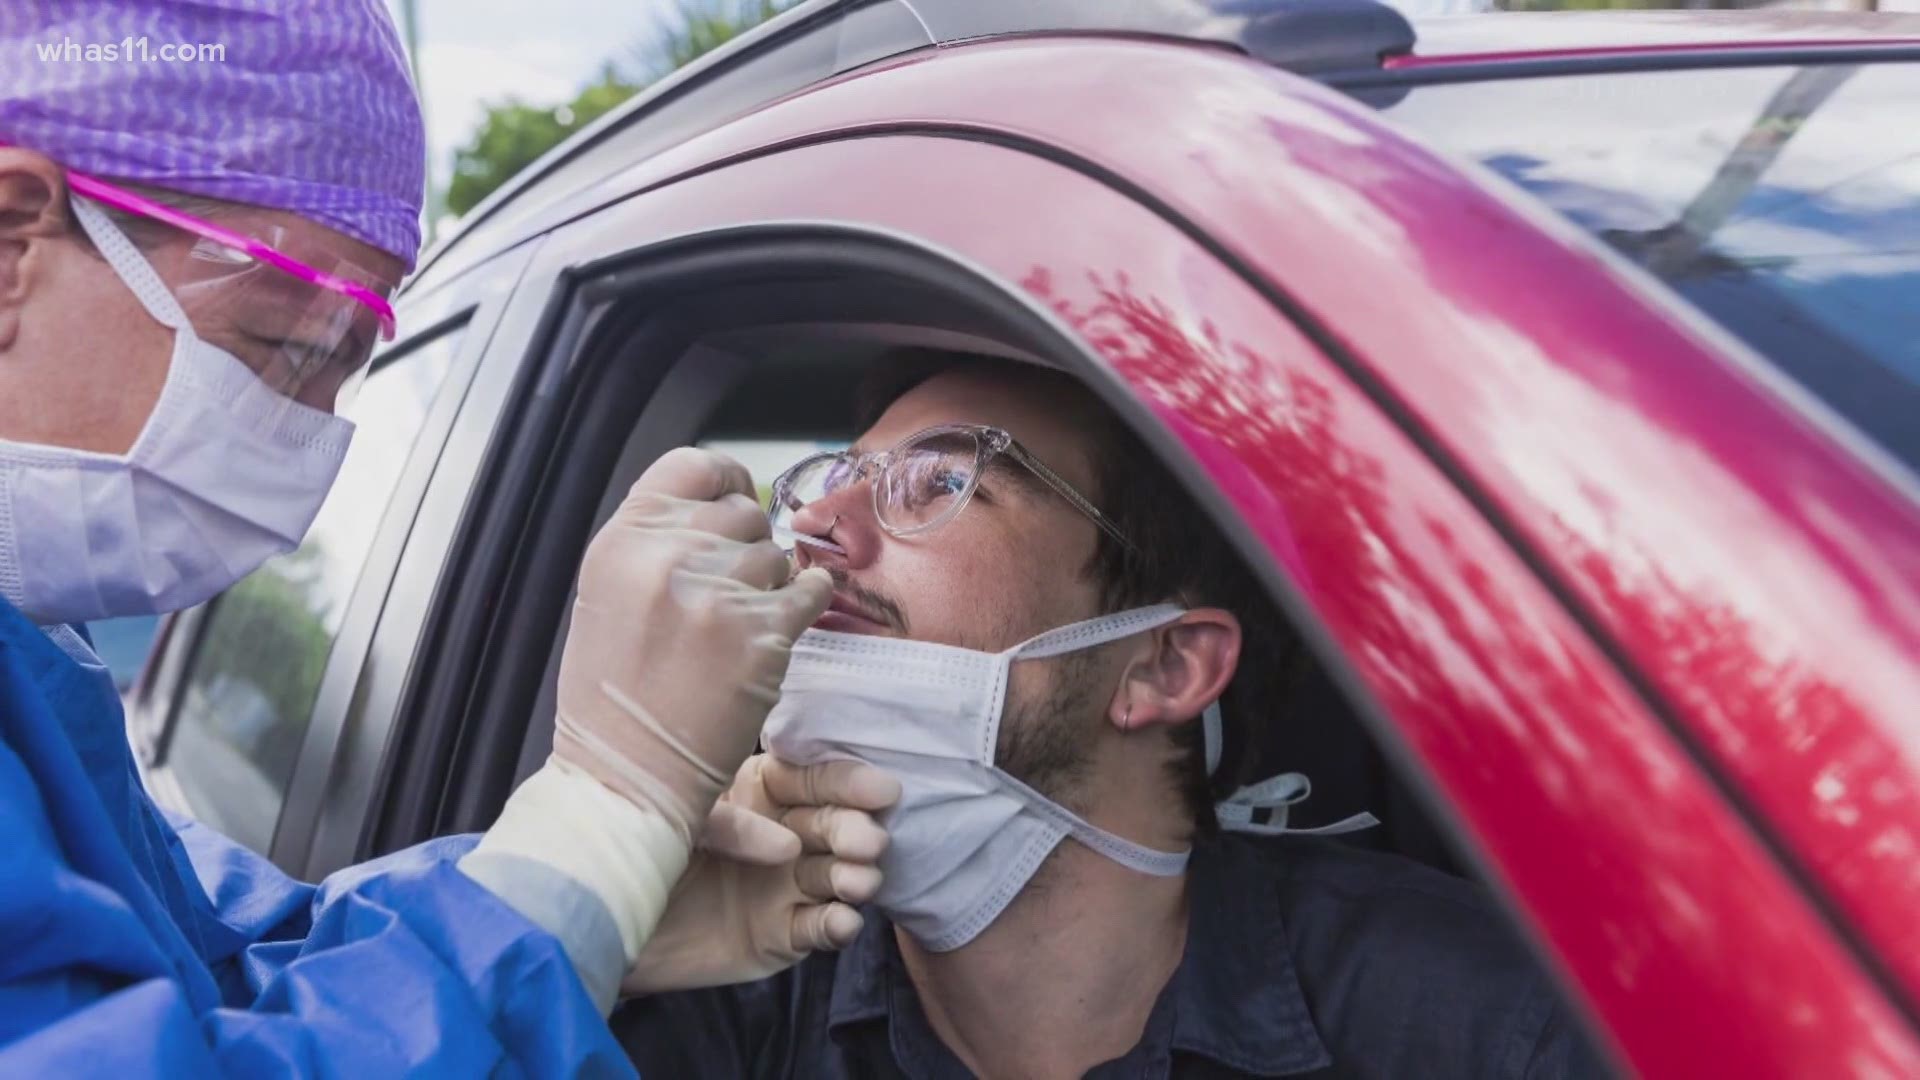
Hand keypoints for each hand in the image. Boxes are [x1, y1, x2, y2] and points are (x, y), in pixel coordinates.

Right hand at [552, 447, 832, 837]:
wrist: (627, 774)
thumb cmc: (613, 696)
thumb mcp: (609, 595)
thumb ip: (654, 544)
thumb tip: (718, 506)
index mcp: (622, 541)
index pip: (691, 466)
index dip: (725, 478)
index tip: (737, 495)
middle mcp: (668, 556)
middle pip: (742, 512)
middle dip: (746, 545)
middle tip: (734, 588)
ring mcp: (718, 594)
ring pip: (776, 555)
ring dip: (771, 583)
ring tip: (743, 622)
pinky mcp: (763, 634)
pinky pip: (810, 590)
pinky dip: (809, 600)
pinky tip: (790, 617)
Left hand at [621, 755, 901, 994]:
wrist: (602, 921)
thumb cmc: (635, 846)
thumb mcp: (675, 815)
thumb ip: (731, 825)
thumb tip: (786, 845)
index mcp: (761, 789)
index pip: (814, 779)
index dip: (849, 784)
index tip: (881, 790)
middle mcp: (784, 833)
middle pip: (832, 826)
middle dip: (854, 832)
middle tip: (867, 844)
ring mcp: (786, 885)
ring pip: (834, 876)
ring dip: (853, 878)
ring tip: (857, 883)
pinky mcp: (782, 933)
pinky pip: (818, 927)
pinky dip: (836, 925)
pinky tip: (843, 922)